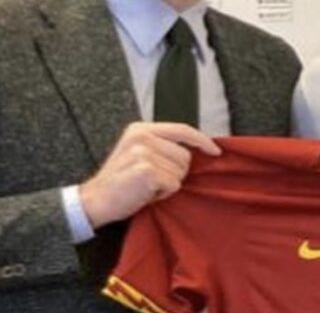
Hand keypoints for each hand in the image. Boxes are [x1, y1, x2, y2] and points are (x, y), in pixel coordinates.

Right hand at [80, 122, 220, 228]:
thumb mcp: (137, 153)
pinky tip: (145, 194)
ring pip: (180, 171)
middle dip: (176, 172)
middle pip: (185, 155)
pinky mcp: (147, 171)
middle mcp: (142, 137)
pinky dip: (163, 193)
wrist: (93, 201)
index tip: (216, 151)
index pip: (182, 129)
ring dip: (168, 184)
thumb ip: (162, 146)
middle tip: (153, 180)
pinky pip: (173, 184)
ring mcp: (144, 152)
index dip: (202, 141)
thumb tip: (196, 149)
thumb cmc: (120, 182)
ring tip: (147, 186)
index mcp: (141, 129)